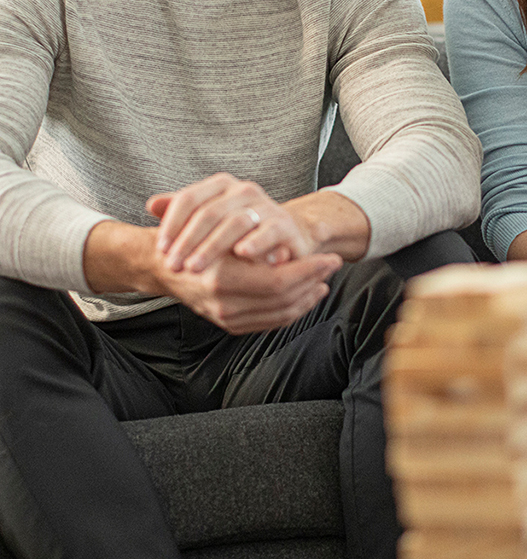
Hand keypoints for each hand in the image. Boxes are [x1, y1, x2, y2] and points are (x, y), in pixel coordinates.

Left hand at [147, 173, 312, 273]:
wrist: (286, 236)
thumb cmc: (240, 231)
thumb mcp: (210, 220)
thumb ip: (181, 211)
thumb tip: (152, 204)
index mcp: (222, 185)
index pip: (190, 199)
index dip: (172, 224)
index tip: (161, 249)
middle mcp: (244, 191)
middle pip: (209, 212)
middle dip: (188, 241)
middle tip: (174, 265)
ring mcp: (266, 206)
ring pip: (235, 222)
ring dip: (212, 247)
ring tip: (196, 267)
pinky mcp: (285, 224)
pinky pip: (268, 231)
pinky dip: (255, 242)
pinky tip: (241, 255)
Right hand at [154, 247, 342, 334]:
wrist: (162, 265)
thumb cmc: (192, 240)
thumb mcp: (219, 233)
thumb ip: (251, 247)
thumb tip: (286, 255)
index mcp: (222, 280)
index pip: (279, 282)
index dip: (309, 271)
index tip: (330, 258)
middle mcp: (224, 304)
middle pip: (284, 300)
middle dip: (314, 282)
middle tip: (332, 265)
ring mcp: (227, 318)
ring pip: (280, 314)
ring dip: (307, 298)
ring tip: (323, 280)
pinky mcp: (230, 325)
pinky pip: (270, 322)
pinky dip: (292, 310)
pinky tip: (306, 295)